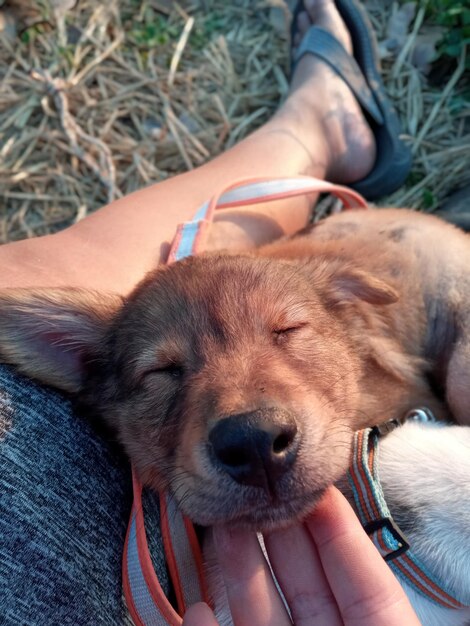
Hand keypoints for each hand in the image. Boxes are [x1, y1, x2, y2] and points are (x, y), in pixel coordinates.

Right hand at [183, 487, 420, 625]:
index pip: (357, 568)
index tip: (307, 481)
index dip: (332, 521)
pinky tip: (197, 609)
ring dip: (240, 567)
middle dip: (276, 530)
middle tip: (254, 487)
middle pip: (303, 578)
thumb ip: (358, 578)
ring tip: (221, 524)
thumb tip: (325, 504)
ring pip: (262, 608)